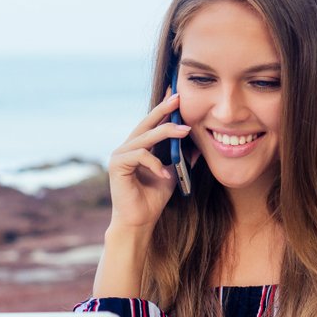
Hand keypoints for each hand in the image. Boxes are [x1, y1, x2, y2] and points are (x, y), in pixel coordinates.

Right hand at [108, 93, 191, 229]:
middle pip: (146, 123)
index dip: (163, 109)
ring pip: (145, 137)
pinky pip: (139, 155)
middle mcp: (126, 148)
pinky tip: (164, 174)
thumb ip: (181, 158)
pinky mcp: (117, 165)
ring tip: (185, 131)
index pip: (151, 124)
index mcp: (138, 148)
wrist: (139, 221)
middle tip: (178, 98)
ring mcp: (119, 155)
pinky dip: (155, 162)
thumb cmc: (153, 199)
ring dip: (166, 132)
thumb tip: (199, 144)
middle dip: (163, 109)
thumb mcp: (173, 174)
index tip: (177, 95)